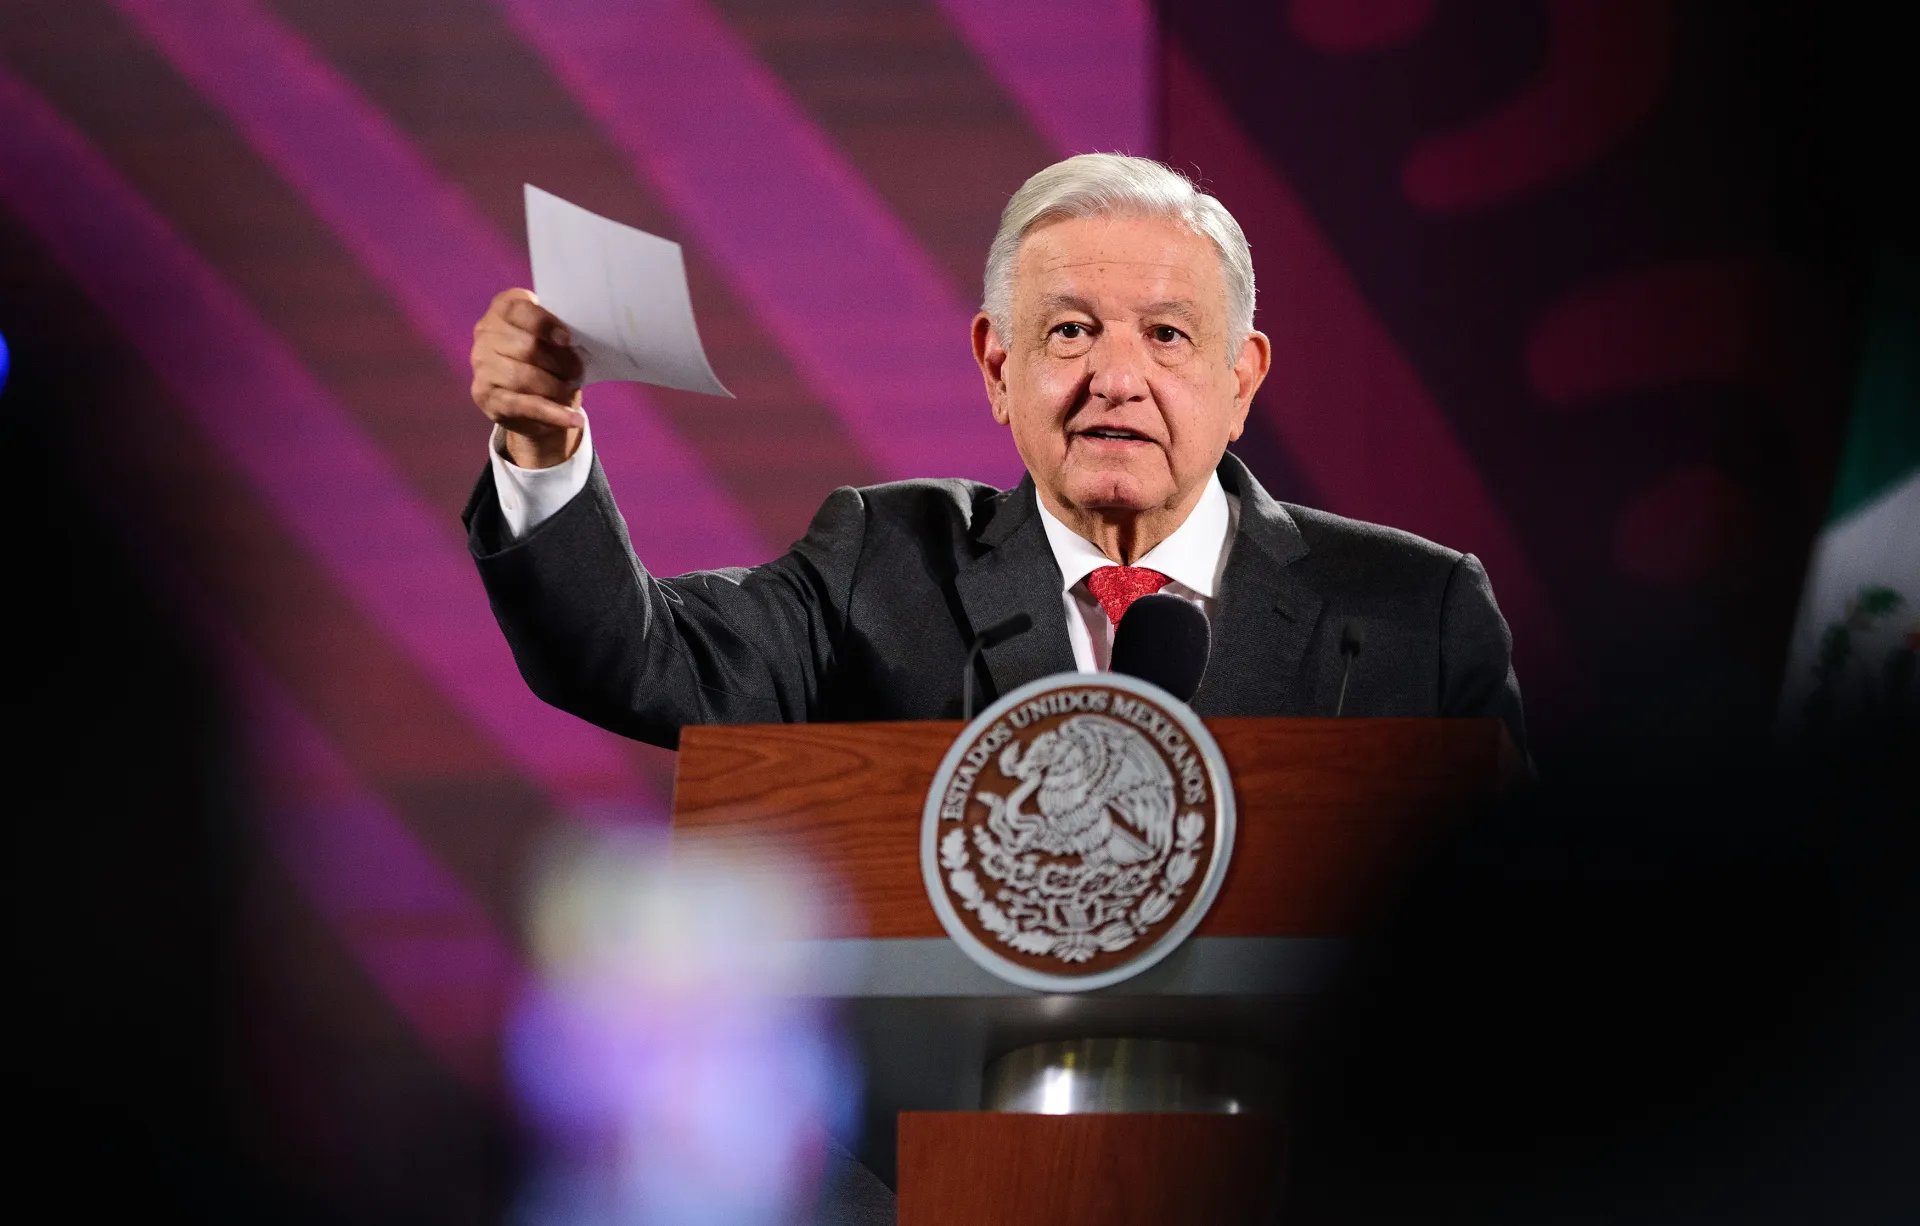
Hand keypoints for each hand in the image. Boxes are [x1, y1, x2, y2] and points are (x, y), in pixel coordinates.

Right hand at [470, 288, 585, 468]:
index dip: (544, 323)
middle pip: (526, 346)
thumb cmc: (547, 357)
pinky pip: (523, 405)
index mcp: (503, 308)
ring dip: (555, 387)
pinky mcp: (484, 395)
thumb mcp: (554, 339)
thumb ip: (557, 333)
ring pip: (524, 376)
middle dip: (558, 362)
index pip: (518, 310)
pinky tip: (572, 419)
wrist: (535, 400)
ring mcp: (481, 364)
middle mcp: (485, 332)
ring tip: (571, 391)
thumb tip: (570, 344)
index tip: (567, 339)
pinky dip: (552, 413)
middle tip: (577, 372)